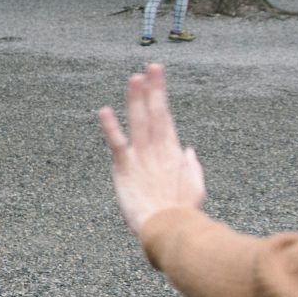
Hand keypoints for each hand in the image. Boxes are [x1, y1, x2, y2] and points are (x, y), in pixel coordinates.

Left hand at [97, 63, 206, 237]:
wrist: (169, 231)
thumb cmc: (181, 214)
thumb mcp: (194, 188)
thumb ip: (192, 168)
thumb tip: (189, 151)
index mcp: (172, 153)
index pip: (165, 118)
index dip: (160, 95)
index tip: (157, 76)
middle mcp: (158, 150)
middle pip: (155, 114)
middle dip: (153, 89)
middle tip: (151, 66)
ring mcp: (142, 157)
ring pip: (139, 122)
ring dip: (136, 99)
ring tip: (134, 78)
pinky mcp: (126, 168)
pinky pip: (117, 143)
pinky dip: (110, 127)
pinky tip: (103, 111)